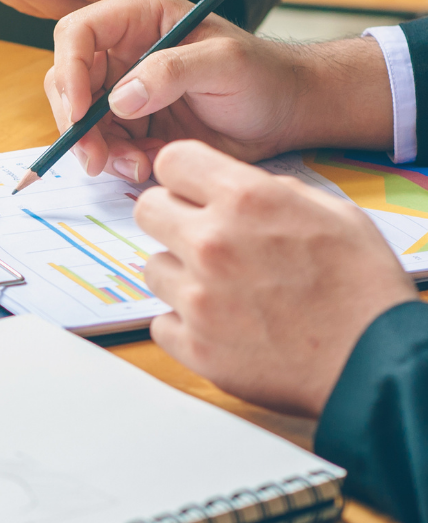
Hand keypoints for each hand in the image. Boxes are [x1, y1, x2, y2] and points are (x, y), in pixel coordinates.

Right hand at [47, 0, 392, 182]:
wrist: (285, 114)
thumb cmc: (264, 76)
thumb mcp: (224, 64)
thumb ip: (171, 71)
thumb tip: (119, 98)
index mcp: (139, 15)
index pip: (77, 34)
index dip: (69, 72)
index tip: (82, 113)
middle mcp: (122, 48)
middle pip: (67, 82)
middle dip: (77, 123)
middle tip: (95, 158)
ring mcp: (123, 86)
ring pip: (80, 119)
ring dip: (98, 149)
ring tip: (137, 166)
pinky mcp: (129, 122)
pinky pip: (102, 144)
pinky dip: (116, 162)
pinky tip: (146, 165)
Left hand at [137, 141, 416, 416]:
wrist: (376, 362)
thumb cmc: (362, 287)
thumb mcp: (333, 212)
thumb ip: (270, 191)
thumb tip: (230, 188)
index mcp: (246, 200)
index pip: (171, 161)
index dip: (182, 176)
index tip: (191, 191)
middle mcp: (212, 243)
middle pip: (147, 210)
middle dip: (171, 219)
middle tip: (201, 238)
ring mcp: (198, 298)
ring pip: (153, 268)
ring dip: (180, 275)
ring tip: (224, 289)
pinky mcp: (194, 345)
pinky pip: (161, 322)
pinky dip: (185, 324)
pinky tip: (222, 324)